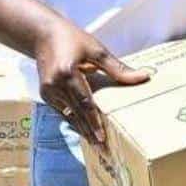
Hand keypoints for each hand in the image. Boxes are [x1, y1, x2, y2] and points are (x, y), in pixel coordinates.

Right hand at [33, 18, 149, 146]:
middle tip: (103, 150)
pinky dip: (74, 121)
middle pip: (75, 114)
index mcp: (67, 74)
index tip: (103, 137)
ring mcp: (47, 92)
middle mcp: (54, 86)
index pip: (84, 103)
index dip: (94, 122)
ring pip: (68, 116)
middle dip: (89, 133)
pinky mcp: (45, 95)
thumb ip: (118, 68)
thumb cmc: (73, 39)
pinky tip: (85, 131)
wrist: (42, 35)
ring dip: (82, 130)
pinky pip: (62, 112)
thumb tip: (143, 76)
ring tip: (96, 145)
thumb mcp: (97, 50)